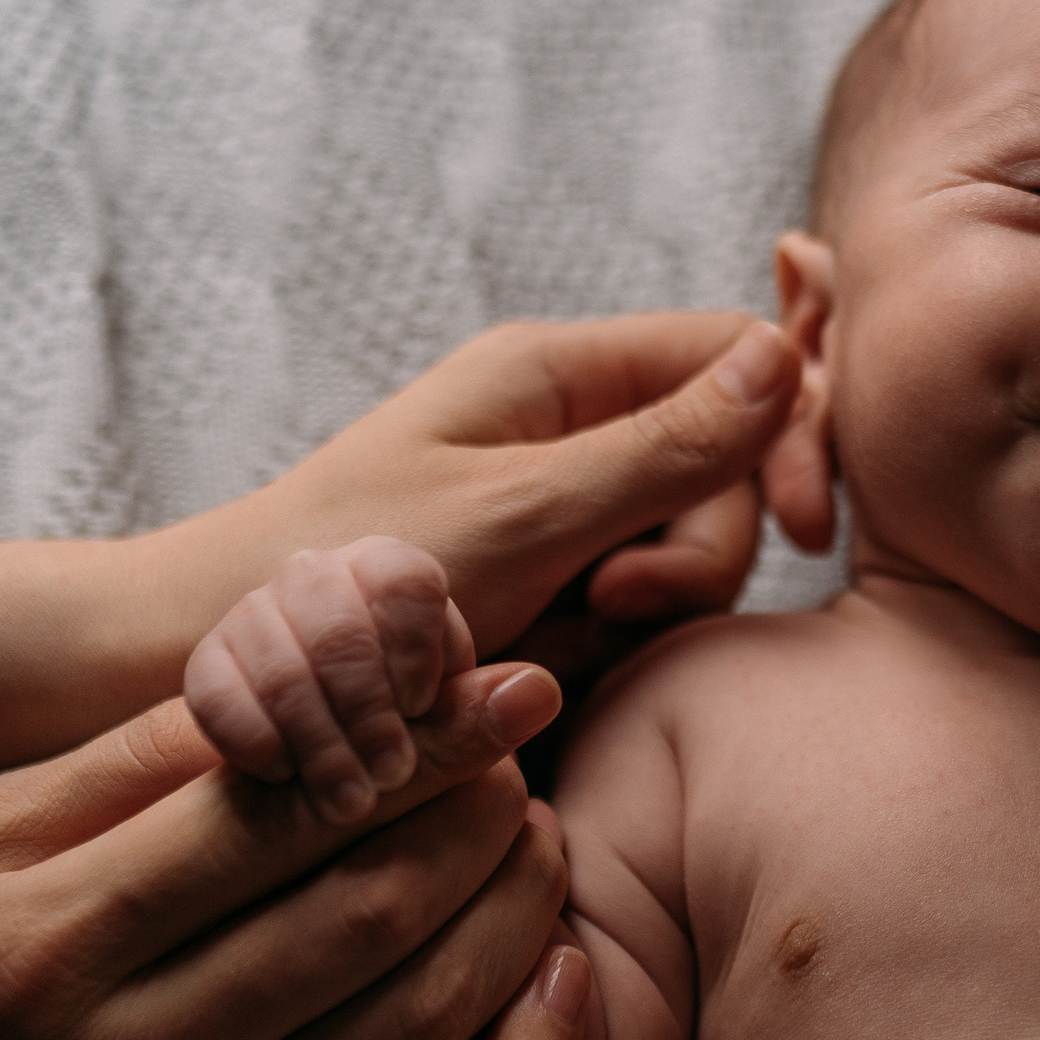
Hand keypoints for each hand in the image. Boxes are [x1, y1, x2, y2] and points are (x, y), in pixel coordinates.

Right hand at [0, 665, 589, 1039]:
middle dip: (479, 808)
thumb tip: (298, 658)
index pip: (274, 818)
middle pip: (369, 911)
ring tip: (537, 832)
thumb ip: (140, 754)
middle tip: (519, 745)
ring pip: (424, 1019)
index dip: (414, 741)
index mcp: (53, 941)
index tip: (507, 681)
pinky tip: (564, 973)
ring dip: (518, 907)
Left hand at [155, 313, 802, 688]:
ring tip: (556, 640)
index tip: (807, 530)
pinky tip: (541, 663)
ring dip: (649, 606)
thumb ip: (662, 446)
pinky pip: (633, 605)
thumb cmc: (346, 585)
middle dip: (697, 549)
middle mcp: (565, 425)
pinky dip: (606, 643)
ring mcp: (557, 506)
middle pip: (725, 467)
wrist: (232, 686)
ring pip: (686, 547)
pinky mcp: (546, 581)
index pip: (738, 354)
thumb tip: (784, 356)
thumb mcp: (523, 513)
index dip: (791, 433)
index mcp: (556, 369)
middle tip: (614, 605)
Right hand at [185, 536, 474, 823]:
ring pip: (281, 664)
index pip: (403, 579)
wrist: (318, 751)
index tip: (424, 708)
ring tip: (351, 804)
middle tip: (394, 777)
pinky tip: (284, 778)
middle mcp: (318, 577)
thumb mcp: (446, 718)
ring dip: (320, 741)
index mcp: (388, 571)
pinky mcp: (207, 665)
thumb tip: (538, 694)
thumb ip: (481, 709)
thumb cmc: (406, 731)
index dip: (417, 648)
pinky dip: (254, 738)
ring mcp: (255, 616)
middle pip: (340, 627)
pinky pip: (217, 692)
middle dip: (369, 712)